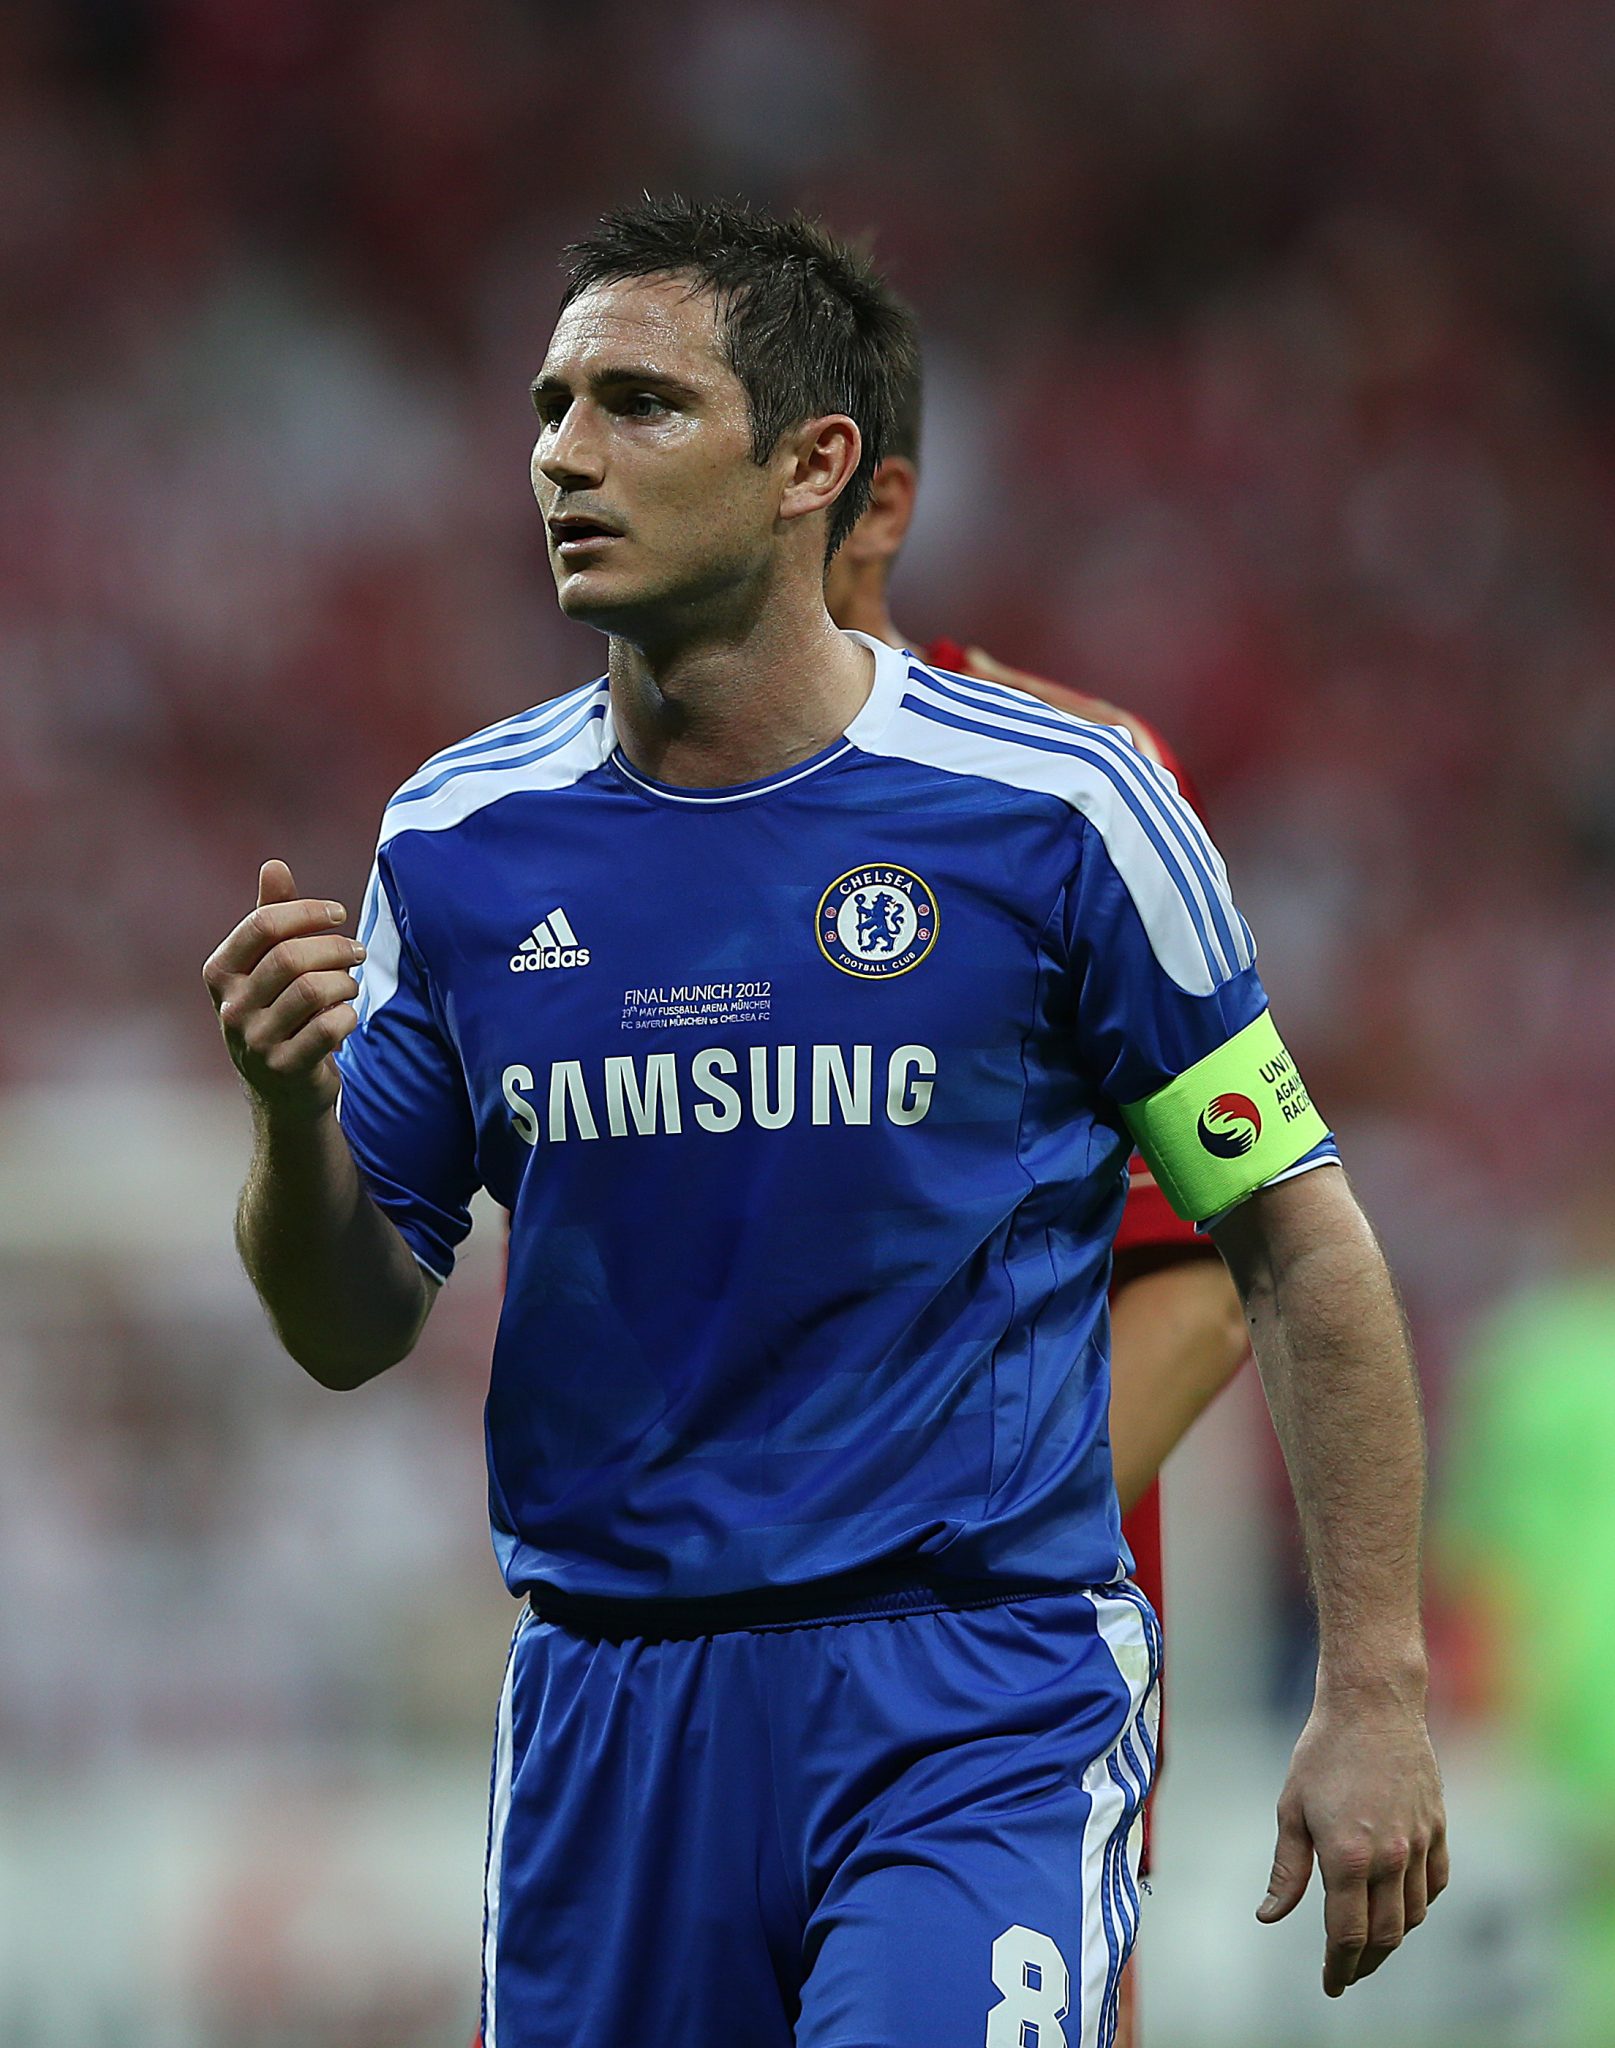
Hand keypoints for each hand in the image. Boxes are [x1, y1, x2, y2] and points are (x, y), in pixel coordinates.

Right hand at [203, 860, 363, 1117]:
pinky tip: (348, 1015)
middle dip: (335, 947)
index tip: (338, 913)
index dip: (307, 911)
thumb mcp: (269, 965)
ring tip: (351, 985)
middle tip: (358, 951)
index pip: (263, 924)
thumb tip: (274, 865)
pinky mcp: (284, 1069)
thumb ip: (272, 915)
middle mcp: (230, 1007)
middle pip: (291, 956)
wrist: (283, 1090)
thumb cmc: (280, 1012)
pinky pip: (329, 1027)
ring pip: (313, 990)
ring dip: (345, 982)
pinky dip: (349, 1015)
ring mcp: (254, 1041)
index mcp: (221, 972)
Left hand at [1257, 1685, 1448, 1996]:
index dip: (1339, 1968)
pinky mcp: (1438, 1828)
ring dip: (1393, 1938)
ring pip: (1414, 1915)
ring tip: (1371, 1945)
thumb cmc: (1322, 1754)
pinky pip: (1434, 1884)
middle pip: (1385, 1936)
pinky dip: (1420, 1905)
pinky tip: (1402, 1908)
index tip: (1331, 1986)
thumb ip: (1286, 1870)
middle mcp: (1390, 1857)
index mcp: (1348, 1856)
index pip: (1347, 1936)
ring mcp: (1420, 1843)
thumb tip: (1268, 1917)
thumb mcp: (1290, 1809)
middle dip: (1364, 1964)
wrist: (1372, 1706)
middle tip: (1347, 1974)